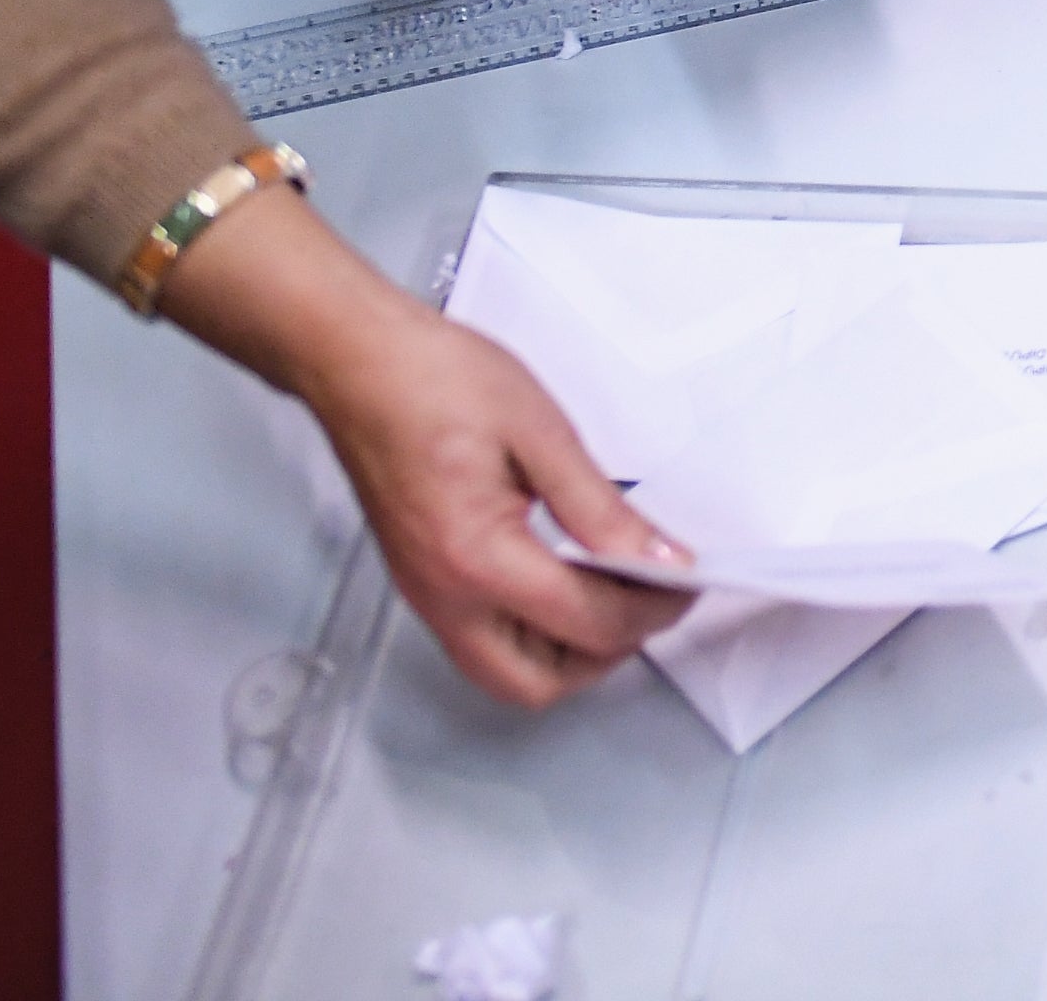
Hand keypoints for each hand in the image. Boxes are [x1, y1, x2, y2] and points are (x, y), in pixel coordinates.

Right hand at [161, 187, 688, 707]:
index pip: (588, 623)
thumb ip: (601, 508)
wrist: (356, 362)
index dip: (653, 610)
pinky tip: (567, 579)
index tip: (690, 579)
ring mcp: (425, 596)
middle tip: (651, 598)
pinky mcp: (421, 582)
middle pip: (537, 684)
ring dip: (568, 653)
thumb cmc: (436, 380)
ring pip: (506, 673)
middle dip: (606, 654)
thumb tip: (660, 560)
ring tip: (615, 591)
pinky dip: (533, 632)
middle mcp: (444, 597)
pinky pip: (483, 641)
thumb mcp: (540, 432)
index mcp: (478, 559)